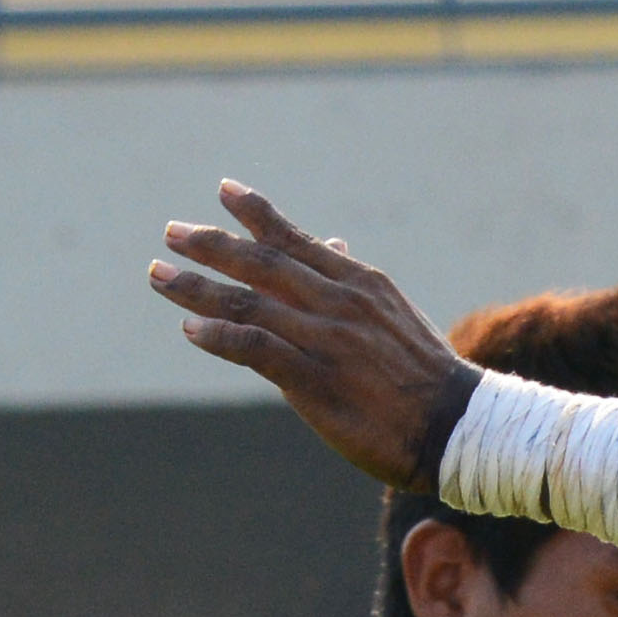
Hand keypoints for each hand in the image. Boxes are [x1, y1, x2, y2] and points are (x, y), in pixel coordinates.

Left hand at [150, 181, 477, 490]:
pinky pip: (257, 349)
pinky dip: (220, 335)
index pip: (295, 240)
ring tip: (159, 275)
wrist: (458, 425)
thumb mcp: (392, 312)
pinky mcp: (316, 380)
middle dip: (211, 245)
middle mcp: (337, 302)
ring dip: (198, 286)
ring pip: (250, 301)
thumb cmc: (424, 375)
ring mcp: (326, 340)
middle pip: (261, 264)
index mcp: (358, 282)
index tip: (223, 191)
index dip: (255, 214)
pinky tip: (189, 328)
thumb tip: (332, 244)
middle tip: (170, 233)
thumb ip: (351, 280)